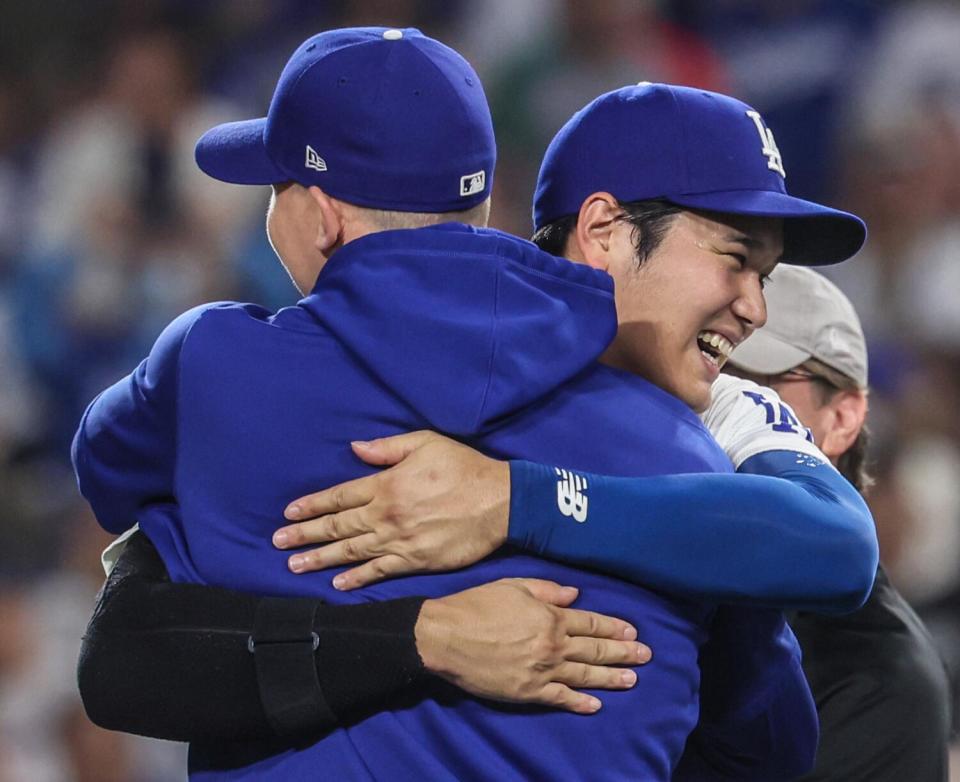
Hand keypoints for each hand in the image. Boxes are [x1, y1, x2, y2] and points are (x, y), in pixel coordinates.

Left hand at [274, 431, 509, 588]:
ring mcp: (400, 541)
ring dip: (320, 559)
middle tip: (278, 543)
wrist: (499, 502)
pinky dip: (357, 579)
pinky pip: (380, 571)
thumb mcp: (426, 443)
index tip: (289, 513)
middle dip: (305, 534)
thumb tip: (355, 449)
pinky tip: (337, 584)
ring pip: (352, 552)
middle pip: (338, 526)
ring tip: (295, 565)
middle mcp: (387, 514)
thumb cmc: (464, 468)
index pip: (340, 497)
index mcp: (387, 485)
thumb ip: (388, 448)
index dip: (312, 505)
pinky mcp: (416, 561)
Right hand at [415, 578, 651, 713]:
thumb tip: (576, 595)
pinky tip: (595, 705)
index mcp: (550, 617)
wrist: (445, 636)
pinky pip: (560, 699)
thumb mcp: (513, 586)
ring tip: (633, 679)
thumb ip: (547, 590)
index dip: (614, 627)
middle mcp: (552, 645)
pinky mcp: (527, 692)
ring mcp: (541, 671)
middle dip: (623, 652)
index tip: (633, 631)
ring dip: (611, 678)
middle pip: (594, 650)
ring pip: (584, 676)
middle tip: (646, 655)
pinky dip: (579, 703)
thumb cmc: (476, 606)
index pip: (591, 622)